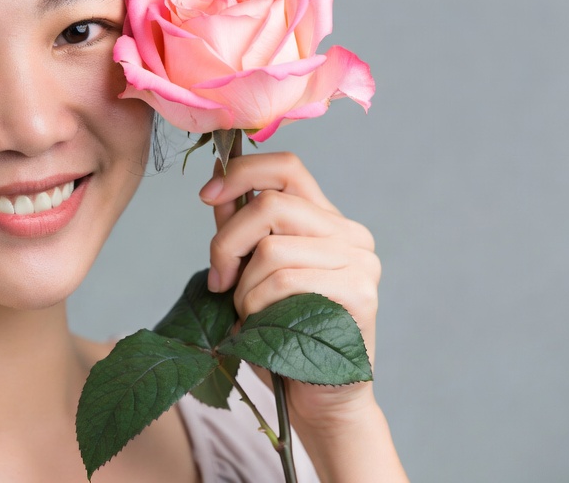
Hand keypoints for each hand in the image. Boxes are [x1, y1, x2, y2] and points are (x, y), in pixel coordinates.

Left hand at [199, 151, 381, 429]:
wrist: (322, 401)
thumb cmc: (283, 338)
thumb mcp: (252, 273)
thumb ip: (239, 228)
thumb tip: (216, 182)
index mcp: (327, 221)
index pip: (287, 168)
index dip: (241, 172)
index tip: (207, 196)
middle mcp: (351, 234)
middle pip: (269, 204)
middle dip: (227, 241)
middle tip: (218, 278)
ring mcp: (360, 262)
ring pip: (271, 248)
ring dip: (243, 287)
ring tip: (248, 314)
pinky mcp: (359, 294)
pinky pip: (284, 281)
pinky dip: (257, 305)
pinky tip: (263, 327)